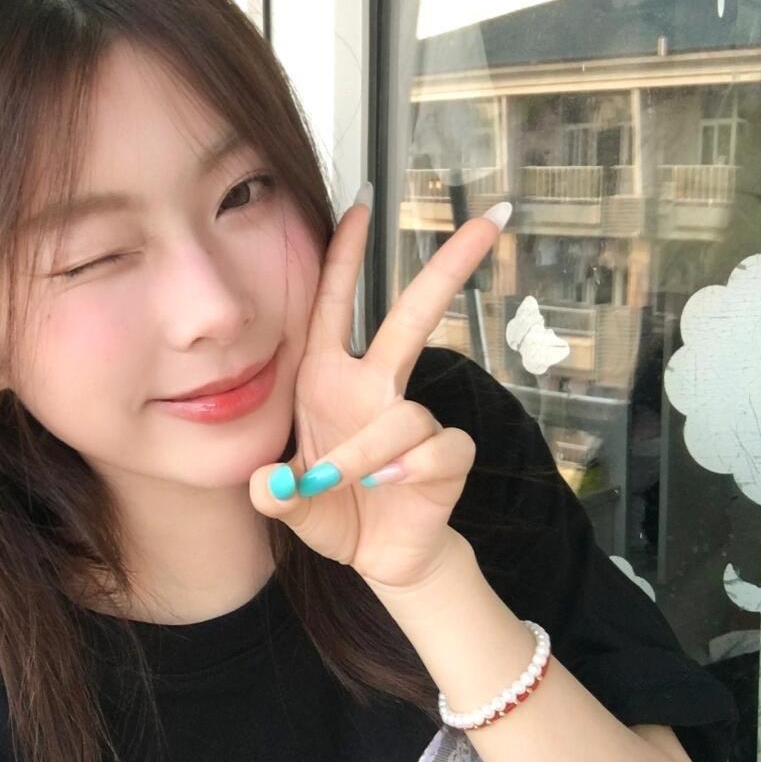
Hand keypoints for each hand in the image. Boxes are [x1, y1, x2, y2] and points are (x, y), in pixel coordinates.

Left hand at [249, 191, 510, 594]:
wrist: (375, 558)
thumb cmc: (330, 510)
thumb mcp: (287, 503)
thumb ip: (271, 493)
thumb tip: (269, 484)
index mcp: (329, 381)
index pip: (335, 305)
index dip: (344, 256)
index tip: (358, 203)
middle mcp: (376, 389)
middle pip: (415, 316)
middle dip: (450, 267)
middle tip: (490, 220)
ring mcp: (414, 422)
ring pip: (404, 415)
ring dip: (367, 452)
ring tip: (338, 482)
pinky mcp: (445, 459)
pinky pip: (433, 450)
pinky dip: (406, 469)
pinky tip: (387, 488)